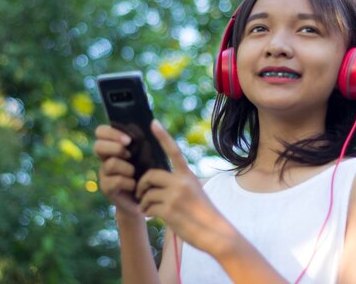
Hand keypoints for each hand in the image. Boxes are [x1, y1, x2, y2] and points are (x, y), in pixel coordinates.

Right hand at [93, 124, 139, 216]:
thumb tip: (152, 123)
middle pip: (97, 146)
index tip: (128, 140)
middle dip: (115, 147)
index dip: (111, 132)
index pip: (101, 132)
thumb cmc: (146, 174)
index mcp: (113, 147)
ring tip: (134, 174)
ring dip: (126, 168)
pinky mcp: (106, 188)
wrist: (143, 201)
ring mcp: (104, 174)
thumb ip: (141, 142)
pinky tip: (135, 186)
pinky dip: (128, 183)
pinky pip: (115, 181)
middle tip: (129, 154)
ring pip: (110, 164)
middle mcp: (105, 159)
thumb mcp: (145, 156)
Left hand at [136, 120, 234, 254]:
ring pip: (147, 192)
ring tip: (146, 208)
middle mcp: (181, 182)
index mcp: (188, 176)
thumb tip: (157, 182)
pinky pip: (148, 206)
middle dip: (142, 184)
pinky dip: (146, 211)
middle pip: (151, 174)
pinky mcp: (169, 210)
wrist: (215, 233)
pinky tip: (150, 215)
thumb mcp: (195, 192)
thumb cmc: (204, 215)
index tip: (152, 122)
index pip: (174, 151)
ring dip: (143, 201)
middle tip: (141, 193)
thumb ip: (179, 184)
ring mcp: (175, 196)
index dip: (162, 136)